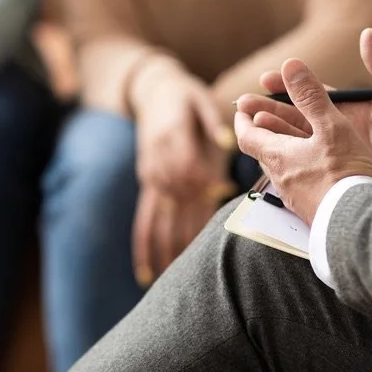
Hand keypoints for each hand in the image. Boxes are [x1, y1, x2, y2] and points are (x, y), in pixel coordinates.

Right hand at [131, 71, 235, 284]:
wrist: (153, 91)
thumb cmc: (185, 96)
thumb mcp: (200, 99)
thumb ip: (212, 122)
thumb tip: (228, 140)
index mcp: (173, 138)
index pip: (190, 165)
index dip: (206, 180)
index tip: (223, 191)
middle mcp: (159, 163)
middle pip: (176, 197)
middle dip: (190, 227)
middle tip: (208, 258)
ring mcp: (151, 178)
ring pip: (159, 217)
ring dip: (165, 248)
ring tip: (171, 280)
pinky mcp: (148, 185)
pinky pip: (144, 220)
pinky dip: (144, 247)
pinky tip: (146, 272)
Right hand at [134, 72, 234, 199]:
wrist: (153, 88)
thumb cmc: (184, 93)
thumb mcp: (202, 99)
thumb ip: (214, 121)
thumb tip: (228, 143)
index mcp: (175, 128)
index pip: (189, 162)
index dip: (206, 178)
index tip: (224, 186)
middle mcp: (158, 143)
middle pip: (176, 178)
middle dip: (198, 191)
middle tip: (217, 193)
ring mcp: (148, 152)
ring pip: (163, 185)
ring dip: (182, 196)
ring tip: (202, 198)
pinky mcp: (144, 158)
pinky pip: (151, 183)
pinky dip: (164, 195)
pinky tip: (177, 201)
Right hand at [235, 29, 371, 193]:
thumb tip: (364, 35)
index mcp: (359, 110)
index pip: (315, 95)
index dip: (289, 86)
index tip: (265, 79)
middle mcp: (346, 133)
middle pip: (299, 120)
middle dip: (270, 112)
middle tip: (242, 107)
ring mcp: (344, 159)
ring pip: (299, 146)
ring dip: (272, 138)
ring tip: (245, 134)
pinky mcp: (346, 181)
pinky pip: (311, 174)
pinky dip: (289, 169)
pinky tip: (270, 168)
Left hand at [235, 58, 371, 223]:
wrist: (360, 224)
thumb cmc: (345, 173)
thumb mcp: (330, 126)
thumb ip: (310, 95)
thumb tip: (290, 64)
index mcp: (277, 155)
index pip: (246, 135)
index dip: (243, 117)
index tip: (244, 105)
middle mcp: (280, 177)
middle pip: (263, 150)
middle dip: (263, 129)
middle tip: (263, 115)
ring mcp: (294, 196)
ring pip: (281, 166)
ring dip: (282, 148)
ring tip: (289, 137)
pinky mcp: (310, 209)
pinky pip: (298, 182)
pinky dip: (299, 166)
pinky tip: (314, 167)